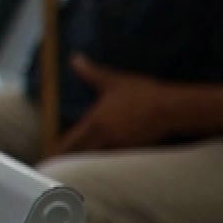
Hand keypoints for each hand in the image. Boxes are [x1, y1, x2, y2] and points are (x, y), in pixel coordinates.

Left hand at [53, 56, 180, 154]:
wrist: (173, 108)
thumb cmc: (142, 93)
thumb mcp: (114, 81)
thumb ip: (91, 72)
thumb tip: (75, 58)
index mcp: (96, 123)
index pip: (71, 143)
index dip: (59, 150)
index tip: (50, 157)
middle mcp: (106, 139)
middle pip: (82, 155)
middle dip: (71, 159)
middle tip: (60, 164)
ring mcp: (121, 147)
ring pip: (99, 159)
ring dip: (89, 160)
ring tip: (80, 163)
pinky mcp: (135, 151)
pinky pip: (116, 159)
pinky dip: (107, 160)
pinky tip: (106, 159)